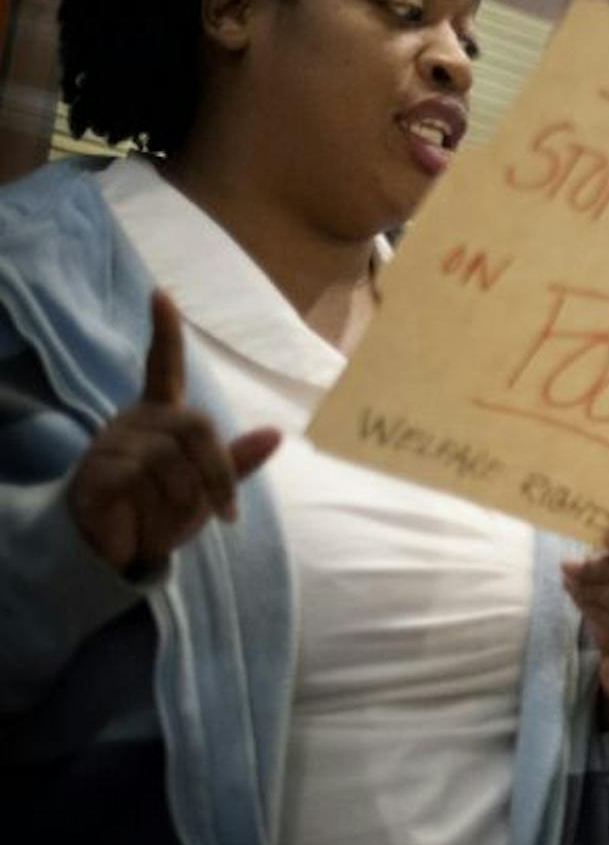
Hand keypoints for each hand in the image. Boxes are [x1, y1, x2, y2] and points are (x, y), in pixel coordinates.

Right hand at [67, 290, 280, 575]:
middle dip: (218, 472)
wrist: (120, 549)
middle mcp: (136, 421)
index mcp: (163, 417)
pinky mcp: (96, 470)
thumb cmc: (164, 510)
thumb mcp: (208, 489)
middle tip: (225, 511)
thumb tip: (276, 432)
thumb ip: (236, 463)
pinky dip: (159, 507)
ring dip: (186, 498)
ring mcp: (112, 443)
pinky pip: (140, 478)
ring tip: (172, 518)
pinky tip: (148, 521)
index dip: (165, 333)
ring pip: (171, 458)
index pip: (163, 366)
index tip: (161, 295)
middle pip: (196, 426)